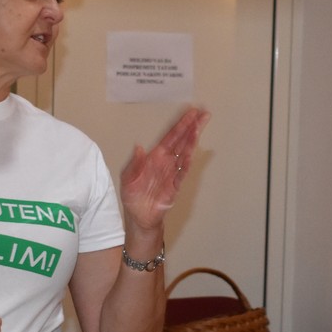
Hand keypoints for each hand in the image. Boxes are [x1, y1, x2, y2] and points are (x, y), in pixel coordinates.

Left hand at [121, 107, 210, 235]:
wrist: (139, 217)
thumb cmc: (133, 197)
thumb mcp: (127, 178)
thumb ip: (134, 163)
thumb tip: (139, 148)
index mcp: (155, 157)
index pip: (171, 137)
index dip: (181, 125)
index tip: (191, 114)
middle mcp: (166, 162)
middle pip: (182, 141)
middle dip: (192, 127)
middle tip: (203, 115)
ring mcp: (172, 173)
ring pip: (185, 153)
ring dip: (192, 141)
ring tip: (200, 128)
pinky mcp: (174, 186)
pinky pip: (182, 173)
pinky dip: (186, 163)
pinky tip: (191, 154)